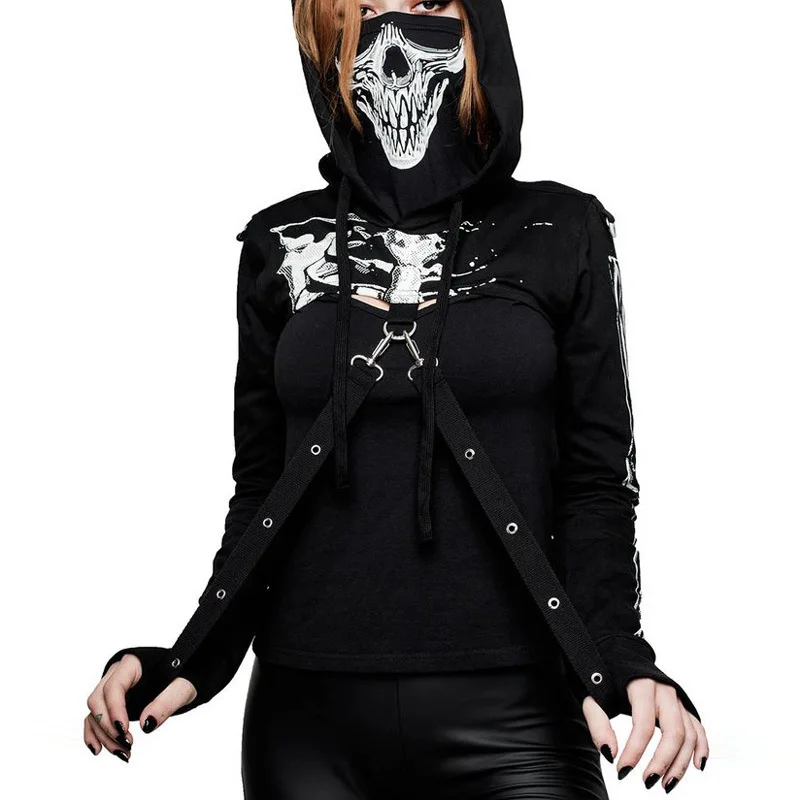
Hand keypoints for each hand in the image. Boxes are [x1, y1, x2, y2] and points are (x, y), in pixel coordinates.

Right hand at [83, 653, 197, 761]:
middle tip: (127, 744)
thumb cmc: (185, 676)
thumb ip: (167, 703)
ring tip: (123, 752)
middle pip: (98, 700)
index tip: (124, 730)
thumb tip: (146, 725)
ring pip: (95, 712)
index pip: (114, 686)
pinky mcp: (111, 702)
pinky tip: (99, 749)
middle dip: (108, 726)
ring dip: (104, 735)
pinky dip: (93, 733)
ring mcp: (112, 688)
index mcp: (133, 663)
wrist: (185, 677)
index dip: (114, 709)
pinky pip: (93, 717)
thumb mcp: (183, 688)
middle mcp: (117, 673)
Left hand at [582, 678, 708, 791]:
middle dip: (663, 761)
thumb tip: (610, 755)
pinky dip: (701, 747)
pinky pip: (697, 727)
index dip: (634, 751)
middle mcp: (665, 690)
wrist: (619, 656)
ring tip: (666, 784)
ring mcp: (677, 697)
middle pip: (674, 731)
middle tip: (648, 783)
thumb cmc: (605, 679)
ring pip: (688, 734)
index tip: (622, 771)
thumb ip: (598, 724)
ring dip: (681, 763)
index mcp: (642, 685)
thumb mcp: (594, 696)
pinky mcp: (682, 704)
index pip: (643, 724)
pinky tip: (697, 766)